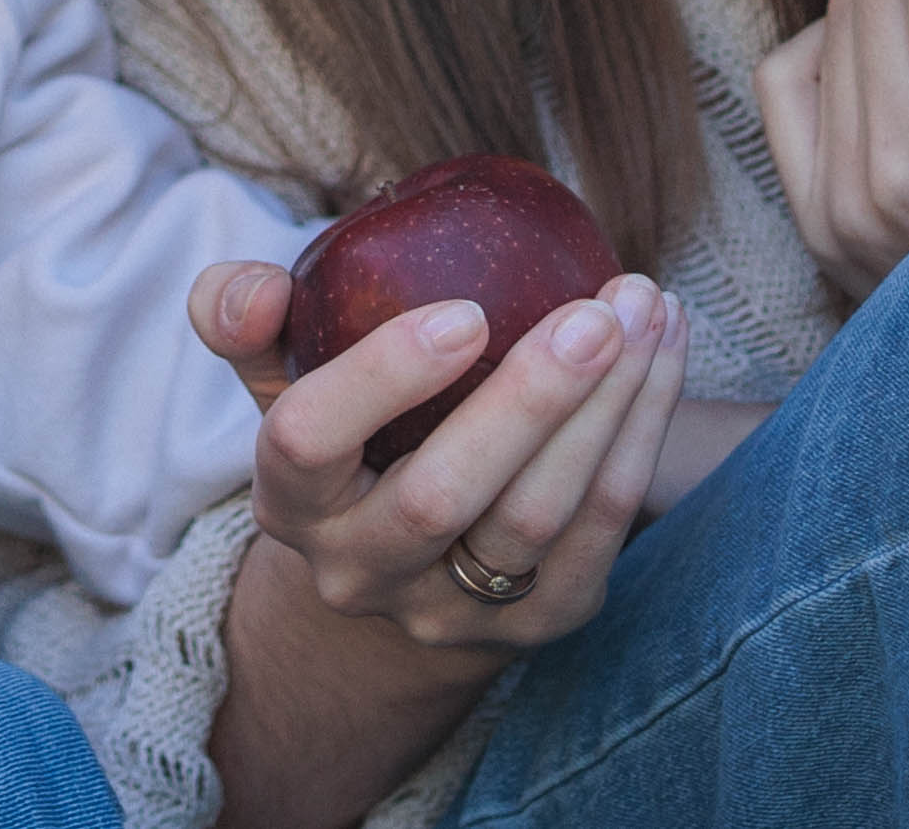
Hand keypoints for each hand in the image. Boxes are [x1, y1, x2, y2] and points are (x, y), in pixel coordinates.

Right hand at [196, 254, 690, 658]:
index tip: (464, 312)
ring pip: (539, 515)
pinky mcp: (541, 621)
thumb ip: (246, 318)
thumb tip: (258, 287)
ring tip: (646, 307)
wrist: (404, 571)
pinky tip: (662, 351)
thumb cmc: (348, 436)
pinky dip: (641, 433)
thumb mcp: (282, 380)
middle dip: (530, 398)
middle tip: (597, 310)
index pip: (310, 443)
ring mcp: (453, 610)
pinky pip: (602, 528)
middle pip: (443, 495)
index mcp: (291, 501)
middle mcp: (362, 570)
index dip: (381, 378)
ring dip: (609, 406)